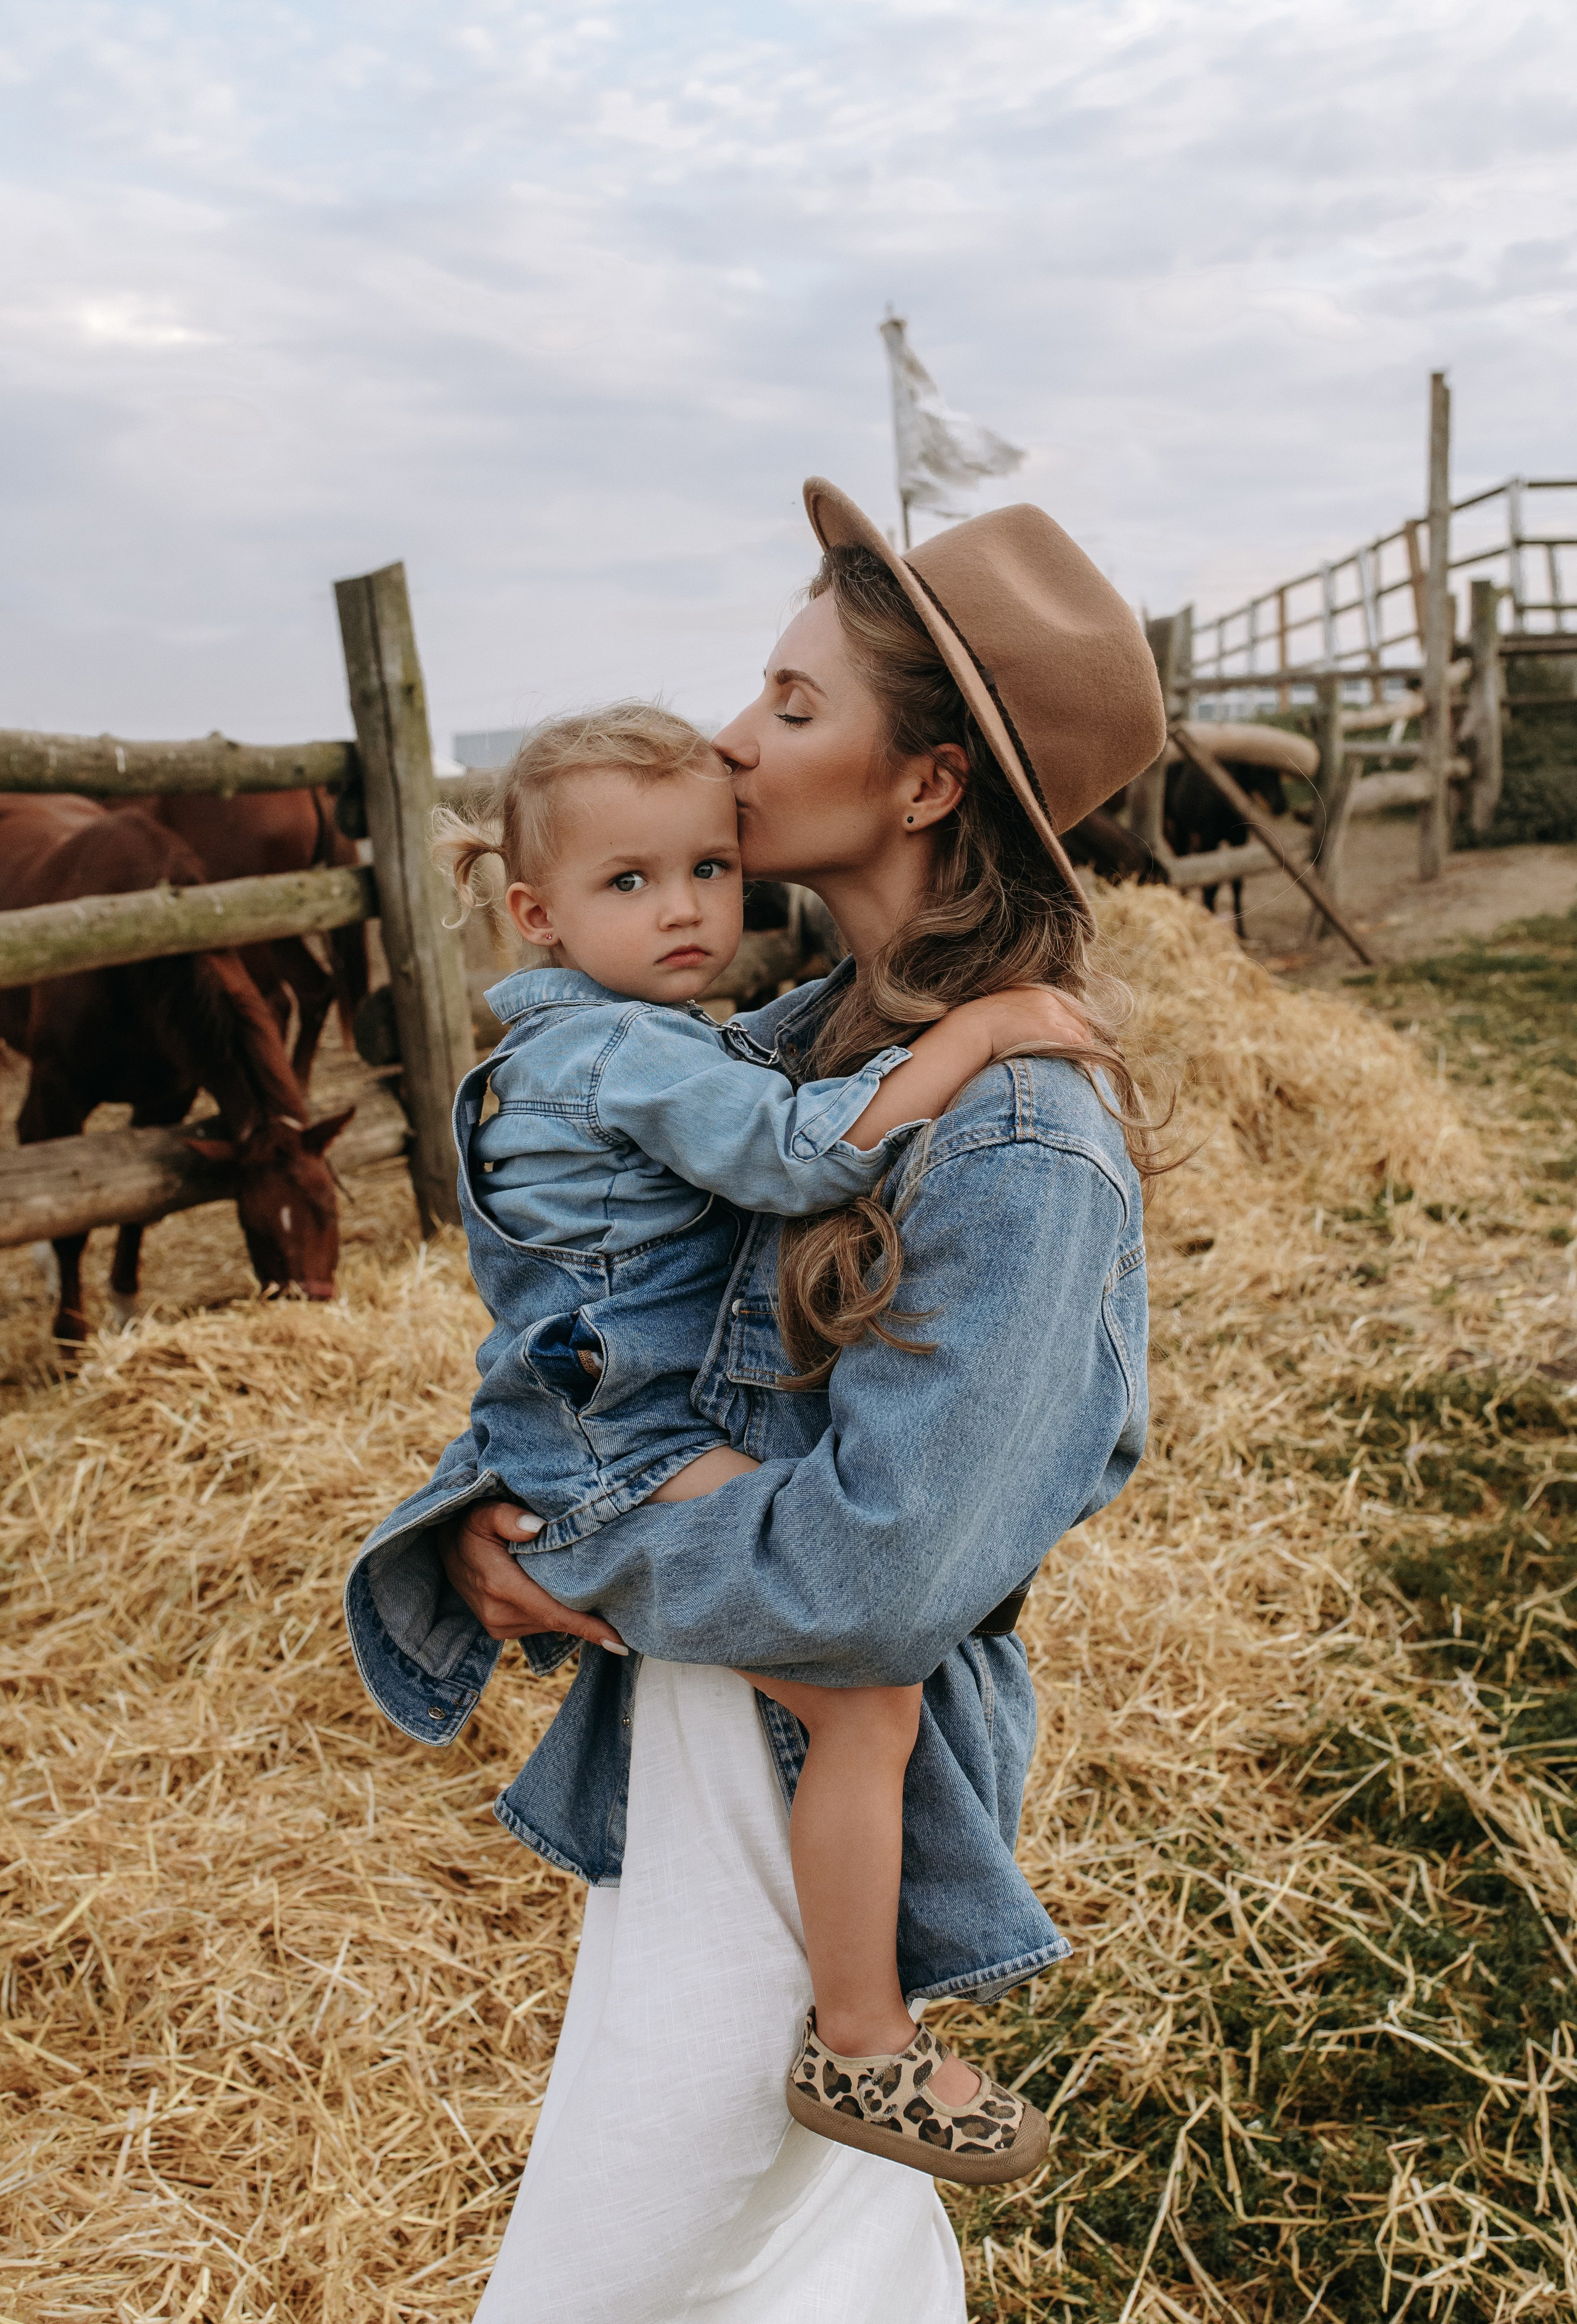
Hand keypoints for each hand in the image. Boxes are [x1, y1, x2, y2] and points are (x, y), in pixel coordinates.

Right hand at [441, 1501, 628, 1652]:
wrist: (440, 1543)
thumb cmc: (469, 1522)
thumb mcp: (483, 1511)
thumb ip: (507, 1517)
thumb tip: (536, 1527)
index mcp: (500, 1587)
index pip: (553, 1613)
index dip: (587, 1627)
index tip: (620, 1641)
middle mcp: (498, 1614)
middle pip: (556, 1621)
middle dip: (589, 1619)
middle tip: (626, 1609)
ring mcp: (497, 1624)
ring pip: (548, 1624)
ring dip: (572, 1616)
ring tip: (603, 1600)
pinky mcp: (498, 1627)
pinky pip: (538, 1623)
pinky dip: (556, 1615)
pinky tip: (573, 1600)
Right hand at [980, 985, 1088, 1057]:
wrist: (973, 1027)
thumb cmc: (983, 1026)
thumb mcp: (1007, 1013)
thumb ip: (1024, 1017)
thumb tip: (1031, 1033)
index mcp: (1038, 993)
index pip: (1069, 1009)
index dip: (1077, 1027)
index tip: (1080, 1041)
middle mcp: (1048, 1000)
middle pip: (1078, 1020)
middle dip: (1086, 1039)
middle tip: (1090, 1057)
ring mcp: (1050, 1014)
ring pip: (1080, 1032)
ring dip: (1087, 1049)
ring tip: (1091, 1066)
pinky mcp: (1049, 1029)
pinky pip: (1076, 1042)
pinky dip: (1084, 1054)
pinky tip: (1087, 1066)